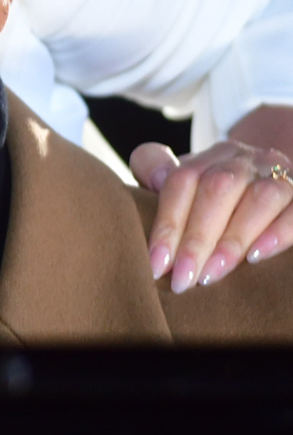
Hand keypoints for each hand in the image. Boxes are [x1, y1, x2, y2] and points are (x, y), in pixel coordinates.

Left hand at [130, 140, 292, 292]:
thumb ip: (155, 169)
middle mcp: (245, 160)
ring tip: (211, 275)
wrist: (262, 189)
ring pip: (260, 198)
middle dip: (197, 238)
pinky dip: (277, 234)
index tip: (156, 264)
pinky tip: (256, 258)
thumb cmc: (209, 198)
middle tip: (182, 278)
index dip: (167, 223)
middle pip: (219, 188)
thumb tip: (154, 178)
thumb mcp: (181, 184)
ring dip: (233, 240)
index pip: (183, 180)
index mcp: (210, 156)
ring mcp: (280, 175)